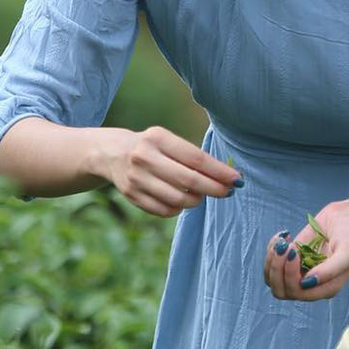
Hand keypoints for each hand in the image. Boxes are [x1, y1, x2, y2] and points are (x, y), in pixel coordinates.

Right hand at [90, 126, 240, 217]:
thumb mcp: (168, 141)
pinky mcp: (132, 195)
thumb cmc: (152, 147)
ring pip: (178, 199)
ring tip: (201, 195)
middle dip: (214, 189)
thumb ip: (192, 156)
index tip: (236, 179)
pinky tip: (181, 200)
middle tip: (228, 192)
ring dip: (197, 200)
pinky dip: (179, 209)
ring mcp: (136, 178)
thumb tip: (227, 177)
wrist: (112, 154)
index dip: (219, 171)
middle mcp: (145, 157)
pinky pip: (165, 210)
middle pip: (189, 181)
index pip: (196, 158)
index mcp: (157, 138)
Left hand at [264, 194, 348, 301]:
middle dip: (277, 269)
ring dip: (272, 261)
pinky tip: (283, 236)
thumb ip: (331, 269)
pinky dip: (271, 251)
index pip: (299, 293)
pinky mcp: (291, 260)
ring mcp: (299, 273)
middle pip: (282, 291)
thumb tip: (307, 283)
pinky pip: (271, 265)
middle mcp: (311, 285)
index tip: (294, 252)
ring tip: (282, 241)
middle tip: (285, 246)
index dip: (290, 276)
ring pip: (273, 280)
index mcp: (327, 288)